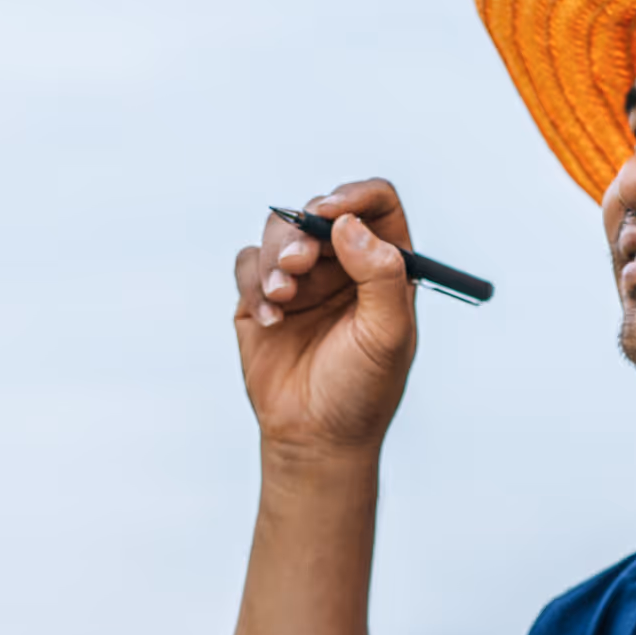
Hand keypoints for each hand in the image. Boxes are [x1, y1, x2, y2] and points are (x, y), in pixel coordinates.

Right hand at [230, 180, 418, 461]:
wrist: (316, 438)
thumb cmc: (362, 390)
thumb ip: (381, 276)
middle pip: (318, 211)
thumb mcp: (388, 336)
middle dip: (303, 231)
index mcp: (383, 266)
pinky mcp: (261, 297)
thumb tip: (348, 224)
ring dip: (274, 258)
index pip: (377, 205)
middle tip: (298, 262)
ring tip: (282, 298)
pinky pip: (247, 264)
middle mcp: (342, 264)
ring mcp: (301, 279)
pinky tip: (270, 322)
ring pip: (277, 232)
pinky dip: (254, 285)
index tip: (334, 210)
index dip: (356, 196)